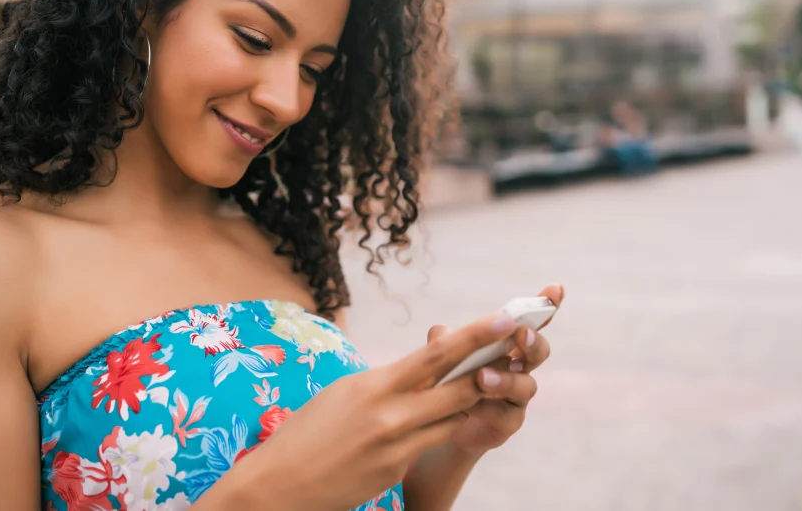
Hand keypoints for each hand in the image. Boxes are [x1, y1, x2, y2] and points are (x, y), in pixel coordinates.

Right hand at [229, 312, 520, 510]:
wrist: (280, 485)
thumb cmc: (306, 431)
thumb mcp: (345, 392)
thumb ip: (385, 381)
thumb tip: (417, 371)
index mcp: (376, 385)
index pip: (438, 354)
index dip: (477, 335)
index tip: (506, 317)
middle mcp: (392, 414)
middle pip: (459, 387)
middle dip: (493, 366)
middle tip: (520, 346)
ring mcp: (398, 446)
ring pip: (454, 417)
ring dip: (472, 398)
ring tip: (491, 379)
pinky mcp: (398, 470)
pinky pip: (431, 443)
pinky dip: (439, 428)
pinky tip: (435, 421)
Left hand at [441, 285, 562, 454]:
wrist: (438, 424)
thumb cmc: (447, 379)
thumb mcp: (441, 356)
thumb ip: (444, 343)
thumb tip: (440, 332)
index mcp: (507, 344)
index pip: (530, 321)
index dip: (546, 305)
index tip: (556, 288)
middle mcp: (519, 367)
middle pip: (539, 350)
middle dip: (532, 341)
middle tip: (520, 334)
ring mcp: (517, 397)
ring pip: (526, 385)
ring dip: (505, 379)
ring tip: (482, 377)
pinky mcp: (508, 423)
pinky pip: (505, 415)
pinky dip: (487, 407)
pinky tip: (469, 405)